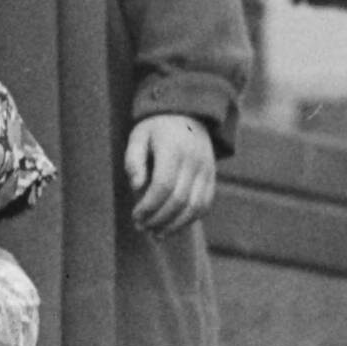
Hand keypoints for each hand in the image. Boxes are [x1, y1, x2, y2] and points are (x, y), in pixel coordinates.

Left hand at [124, 114, 214, 233]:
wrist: (188, 112)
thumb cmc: (156, 127)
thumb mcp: (138, 136)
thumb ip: (133, 160)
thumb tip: (136, 187)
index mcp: (173, 149)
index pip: (163, 186)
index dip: (149, 206)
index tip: (135, 216)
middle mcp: (194, 160)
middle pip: (179, 200)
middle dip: (159, 219)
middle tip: (141, 227)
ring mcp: (207, 169)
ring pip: (195, 207)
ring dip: (175, 225)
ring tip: (156, 233)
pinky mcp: (212, 177)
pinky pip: (205, 205)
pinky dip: (189, 220)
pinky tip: (172, 226)